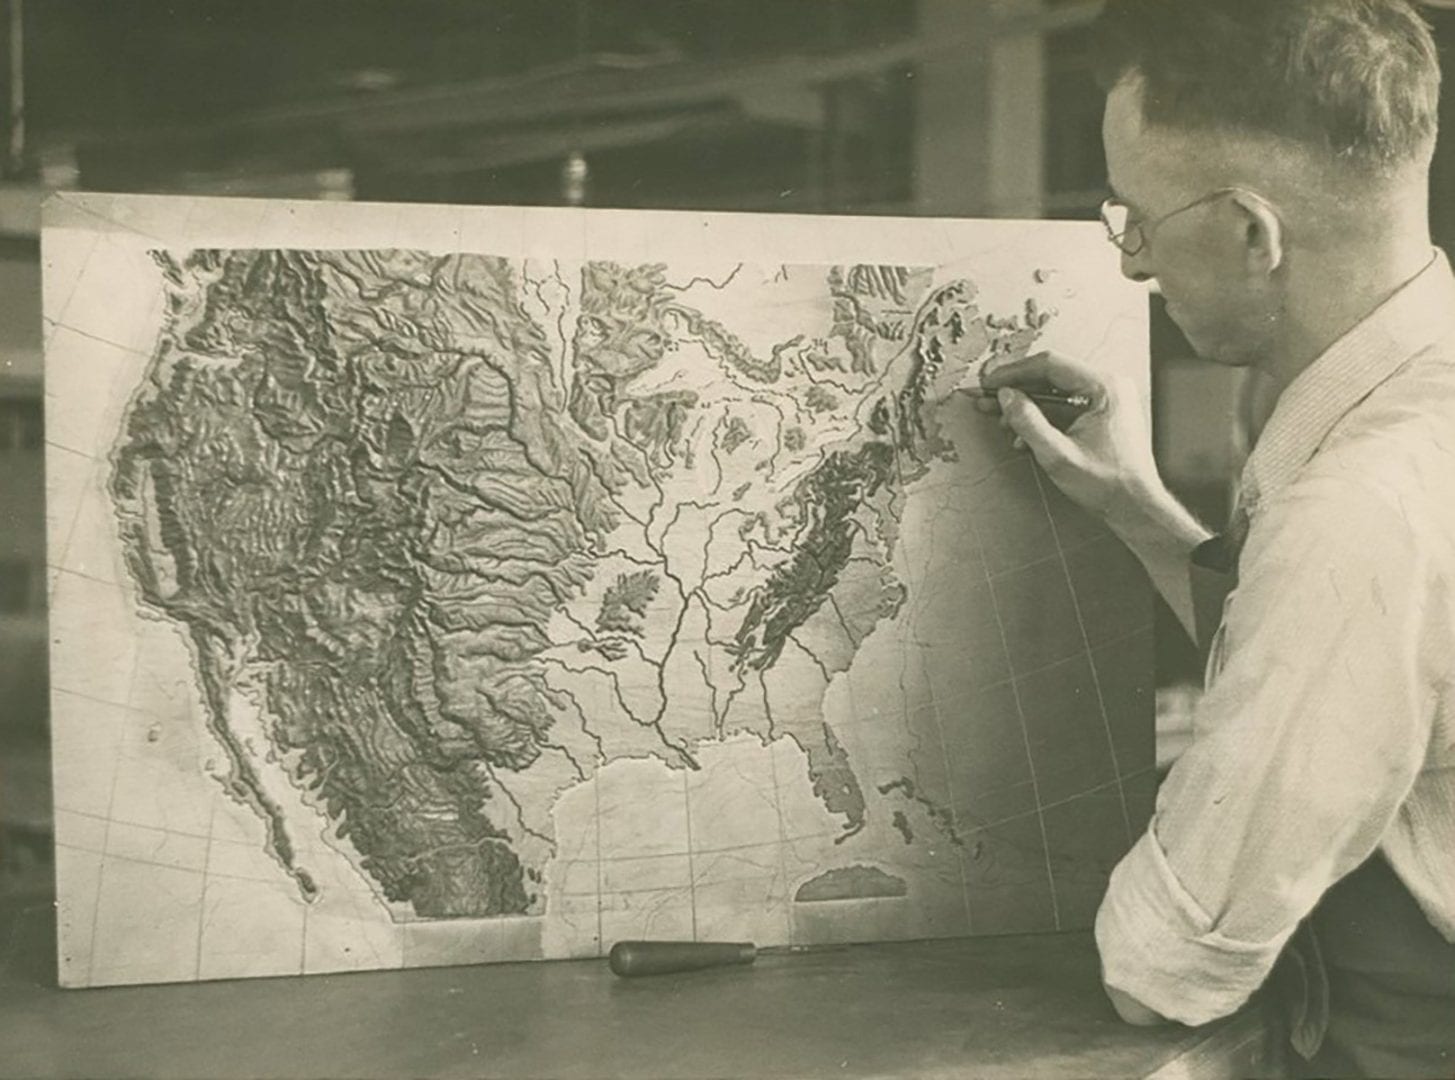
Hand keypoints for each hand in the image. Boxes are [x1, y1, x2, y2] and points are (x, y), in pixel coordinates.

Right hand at [977, 350, 1160, 520]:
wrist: (1135, 507)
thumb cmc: (1108, 484)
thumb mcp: (1057, 455)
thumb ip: (1027, 422)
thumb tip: (1006, 397)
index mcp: (1104, 388)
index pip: (1050, 365)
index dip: (1014, 373)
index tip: (991, 383)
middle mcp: (1109, 386)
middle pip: (1052, 376)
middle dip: (1018, 392)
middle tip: (989, 401)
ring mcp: (1108, 400)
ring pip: (1057, 392)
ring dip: (1029, 408)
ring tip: (1005, 424)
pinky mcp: (1104, 414)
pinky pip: (1067, 406)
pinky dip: (1045, 418)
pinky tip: (1026, 437)